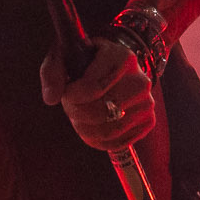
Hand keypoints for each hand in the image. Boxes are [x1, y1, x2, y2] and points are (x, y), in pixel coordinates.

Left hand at [40, 38, 155, 150]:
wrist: (116, 67)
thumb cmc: (87, 62)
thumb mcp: (66, 56)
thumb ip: (52, 72)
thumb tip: (51, 98)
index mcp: (122, 57)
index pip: (92, 88)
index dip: (71, 96)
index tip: (67, 92)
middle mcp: (139, 80)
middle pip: (99, 112)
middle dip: (76, 113)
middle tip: (71, 106)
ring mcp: (147, 102)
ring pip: (107, 130)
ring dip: (84, 129)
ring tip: (79, 116)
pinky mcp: (148, 121)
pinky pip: (116, 142)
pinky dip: (97, 140)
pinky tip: (91, 127)